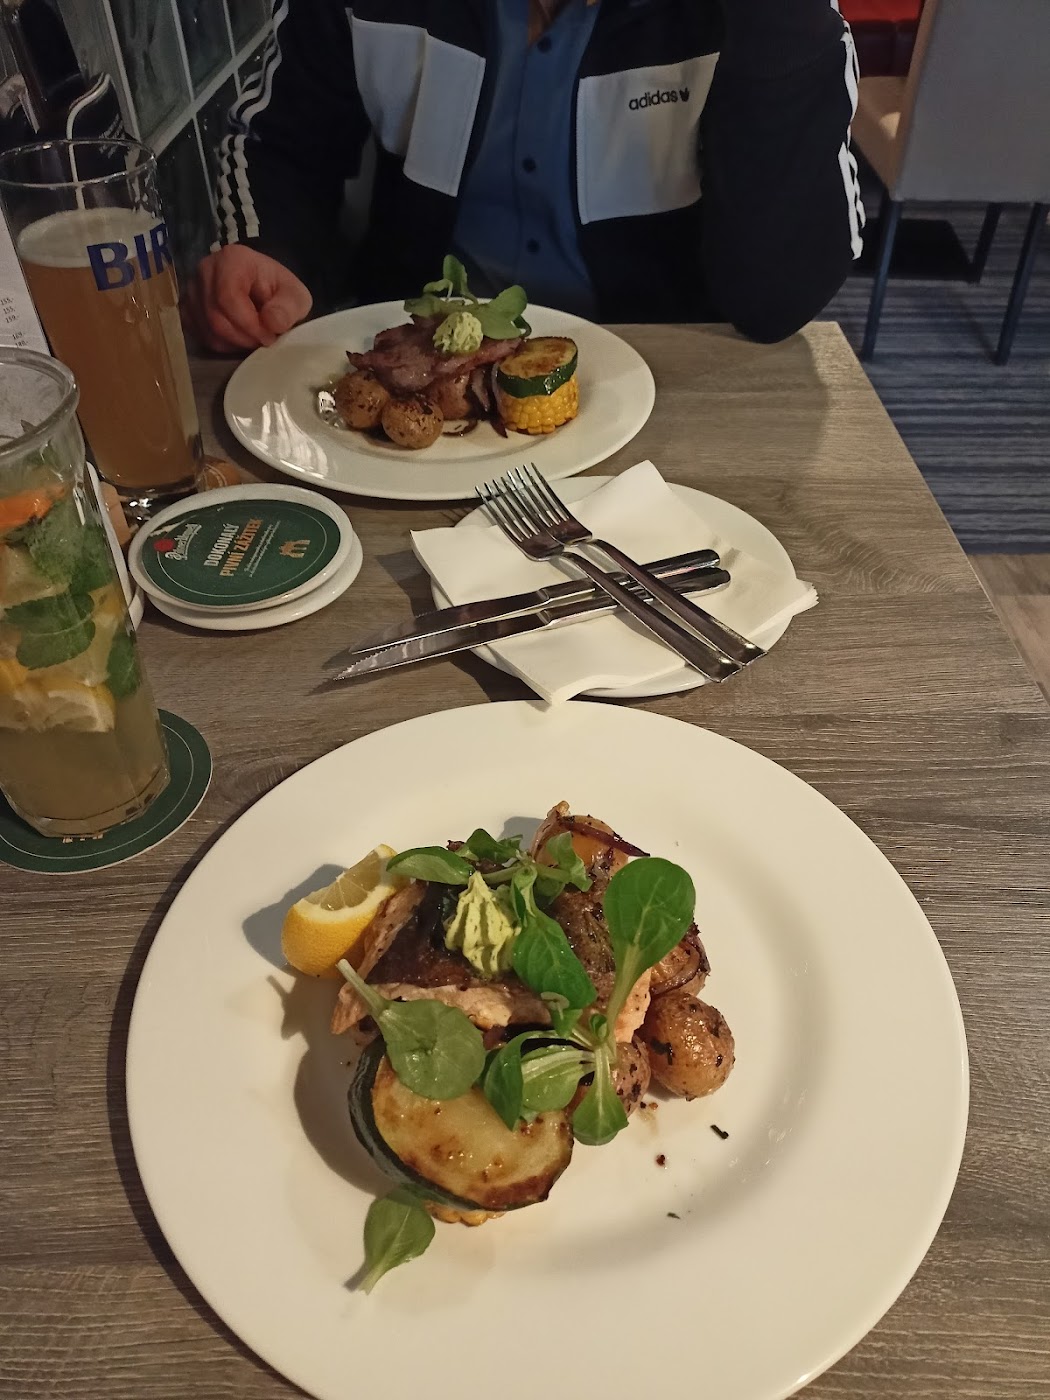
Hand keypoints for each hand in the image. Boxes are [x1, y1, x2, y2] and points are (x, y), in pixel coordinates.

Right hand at [184, 245, 311, 352]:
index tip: (269, 337)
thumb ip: (288, 308)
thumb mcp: (295, 296)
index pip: (229, 298)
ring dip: (233, 343)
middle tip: (262, 341)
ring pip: (207, 330)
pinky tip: (237, 338)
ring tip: (252, 338)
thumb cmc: (278, 290)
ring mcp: (192, 290)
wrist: (262, 286)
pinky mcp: (187, 308)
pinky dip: (220, 344)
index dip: (249, 325)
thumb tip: (272, 323)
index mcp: (231, 259)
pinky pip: (199, 335)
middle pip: (215, 317)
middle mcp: (205, 270)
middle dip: (243, 338)